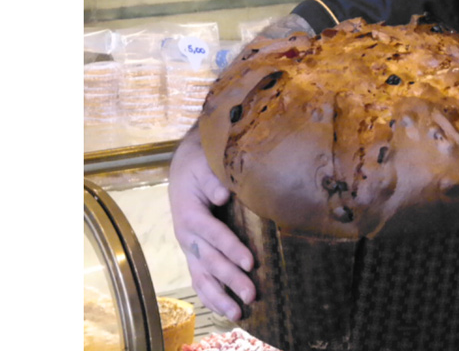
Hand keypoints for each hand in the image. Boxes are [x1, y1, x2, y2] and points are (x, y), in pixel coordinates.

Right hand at [169, 130, 254, 319]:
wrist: (184, 169)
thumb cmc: (199, 166)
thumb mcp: (204, 165)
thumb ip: (213, 179)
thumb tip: (222, 194)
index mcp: (191, 215)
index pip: (214, 235)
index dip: (231, 248)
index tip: (250, 262)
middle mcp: (187, 236)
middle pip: (210, 261)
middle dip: (231, 279)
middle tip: (252, 294)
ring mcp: (190, 248)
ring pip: (202, 278)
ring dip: (220, 297)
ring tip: (239, 313)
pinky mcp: (194, 254)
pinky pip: (199, 279)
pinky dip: (211, 297)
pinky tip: (226, 311)